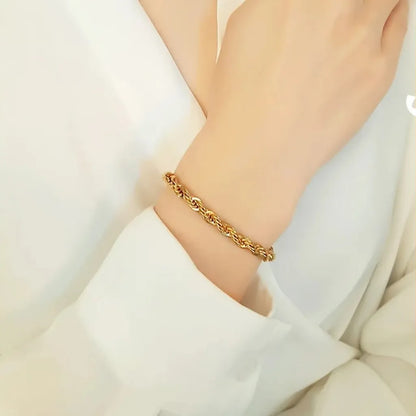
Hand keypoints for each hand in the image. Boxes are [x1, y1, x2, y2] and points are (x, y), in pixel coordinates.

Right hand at [156, 0, 407, 299]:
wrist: (260, 148)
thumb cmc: (242, 97)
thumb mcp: (241, 27)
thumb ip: (274, 2)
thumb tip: (290, 2)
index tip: (315, 5)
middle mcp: (336, 6)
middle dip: (347, 2)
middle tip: (338, 13)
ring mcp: (363, 37)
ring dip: (375, 1)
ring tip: (356, 16)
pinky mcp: (381, 70)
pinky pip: (399, 24)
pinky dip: (393, 13)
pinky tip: (379, 18)